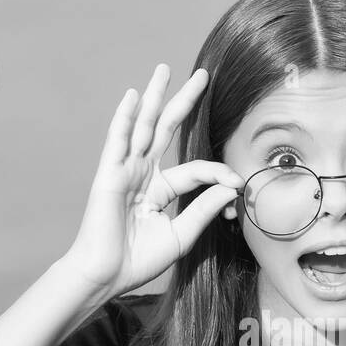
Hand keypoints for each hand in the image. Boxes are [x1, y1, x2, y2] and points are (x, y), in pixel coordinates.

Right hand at [65, 63, 244, 296]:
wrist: (107, 275)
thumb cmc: (139, 260)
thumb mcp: (181, 235)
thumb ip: (203, 209)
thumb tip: (232, 186)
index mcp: (161, 189)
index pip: (196, 170)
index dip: (219, 175)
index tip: (238, 186)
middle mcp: (143, 174)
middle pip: (167, 130)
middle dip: (184, 102)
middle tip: (203, 75)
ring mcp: (125, 171)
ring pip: (143, 127)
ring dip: (155, 97)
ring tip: (164, 70)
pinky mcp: (109, 175)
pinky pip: (118, 141)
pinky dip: (125, 118)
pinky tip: (134, 96)